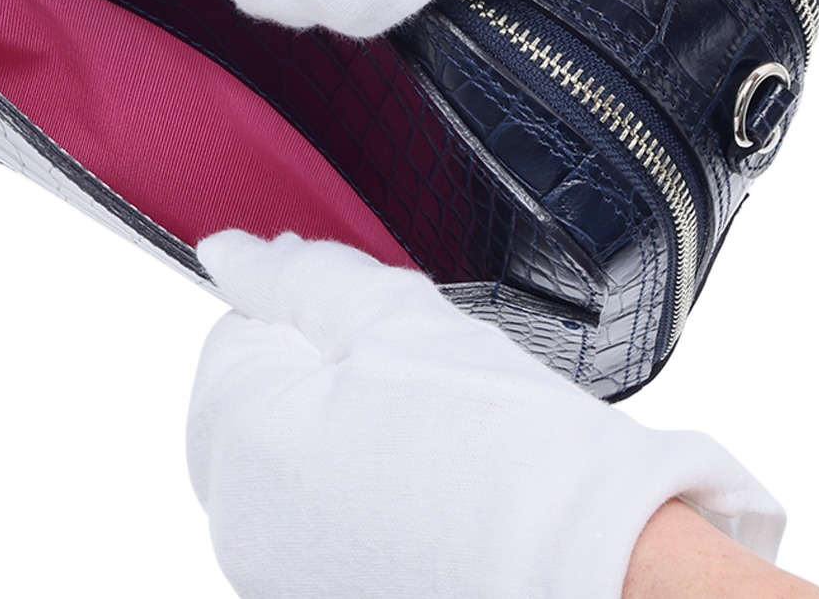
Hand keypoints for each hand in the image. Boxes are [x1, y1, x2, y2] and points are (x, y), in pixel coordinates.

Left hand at [187, 231, 785, 598]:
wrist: (596, 560)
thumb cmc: (503, 445)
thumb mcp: (387, 315)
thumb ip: (290, 276)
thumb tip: (223, 253)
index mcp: (241, 444)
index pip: (238, 333)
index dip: (314, 312)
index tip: (376, 328)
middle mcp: (241, 526)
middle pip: (256, 398)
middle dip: (322, 371)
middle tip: (408, 377)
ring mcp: (280, 574)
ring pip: (289, 456)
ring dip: (340, 429)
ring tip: (426, 432)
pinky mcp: (321, 595)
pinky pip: (317, 516)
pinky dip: (359, 490)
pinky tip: (425, 482)